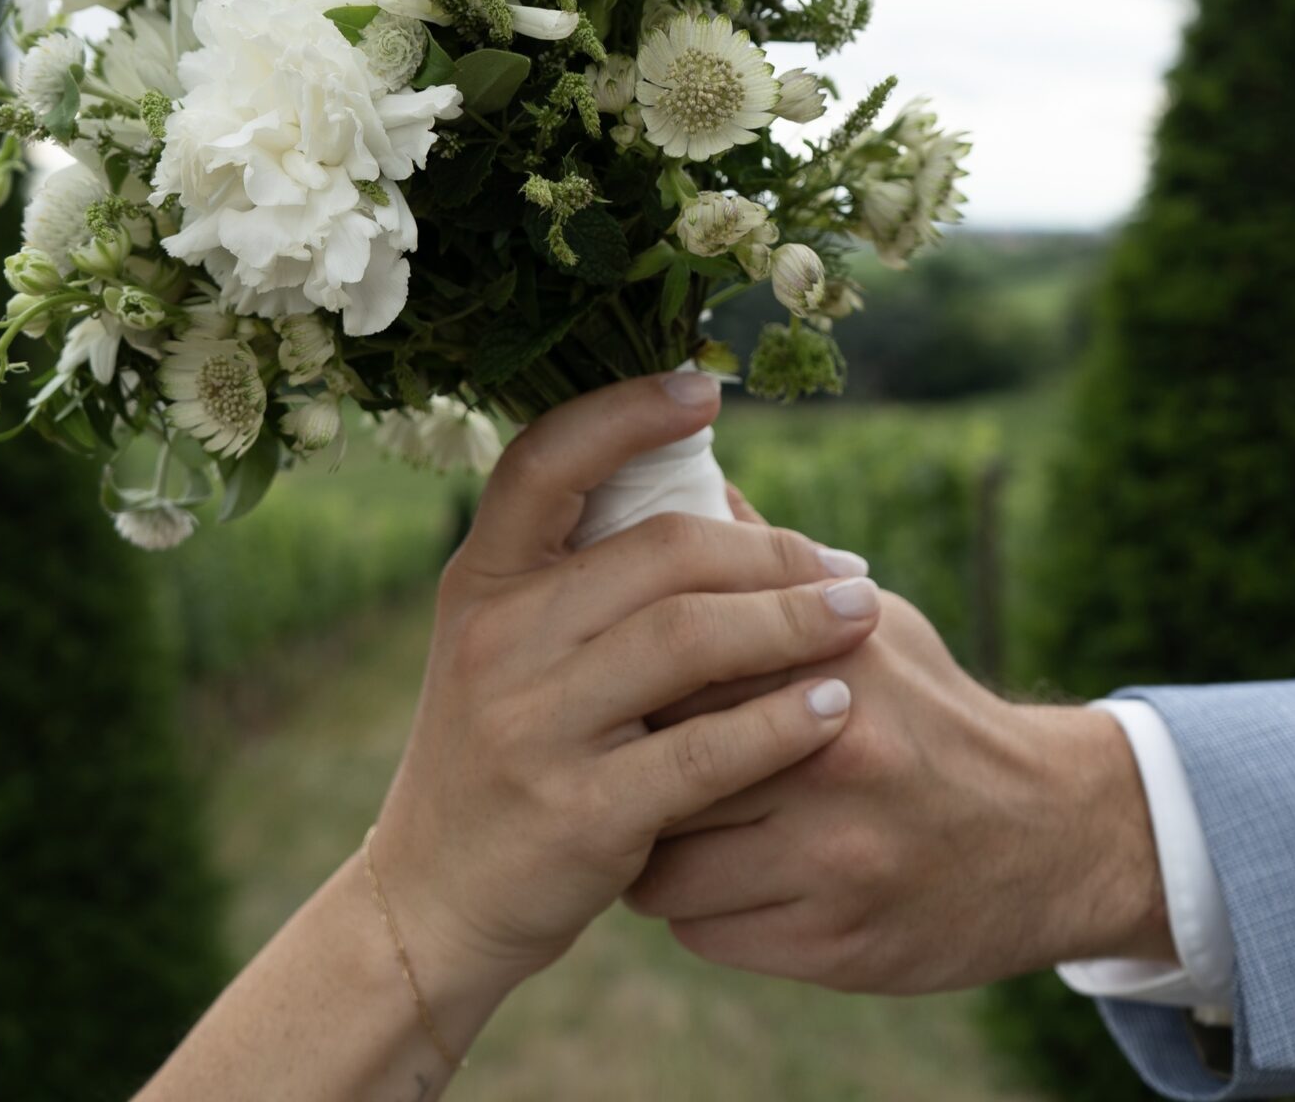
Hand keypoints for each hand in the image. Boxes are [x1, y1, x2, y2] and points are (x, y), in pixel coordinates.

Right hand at [374, 373, 883, 1004]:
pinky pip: (701, 751)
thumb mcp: (510, 647)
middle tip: (846, 565)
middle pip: (658, 552)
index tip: (705, 393)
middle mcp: (499, 639)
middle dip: (770, 551)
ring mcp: (533, 725)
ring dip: (792, 618)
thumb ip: (585, 574)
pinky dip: (778, 723)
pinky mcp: (577, 812)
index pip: (545, 461)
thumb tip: (711, 487)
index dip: (626, 413)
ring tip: (863, 614)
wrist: (431, 902)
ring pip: (687, 638)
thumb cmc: (501, 752)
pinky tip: (832, 707)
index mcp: (482, 581)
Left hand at [628, 585, 1174, 993]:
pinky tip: (714, 877)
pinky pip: (701, 931)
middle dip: (624, 762)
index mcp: (832, 660)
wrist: (1054, 836)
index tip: (615, 682)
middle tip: (617, 757)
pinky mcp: (833, 945)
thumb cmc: (935, 713)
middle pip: (655, 760)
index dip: (628, 674)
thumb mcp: (873, 622)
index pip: (675, 659)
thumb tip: (687, 484)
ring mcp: (832, 859)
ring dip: (648, 848)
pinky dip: (691, 908)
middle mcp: (832, 756)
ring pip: (662, 865)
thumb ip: (773, 569)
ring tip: (660, 824)